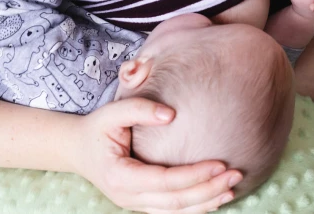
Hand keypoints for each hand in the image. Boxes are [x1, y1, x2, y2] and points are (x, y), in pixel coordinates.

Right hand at [74, 97, 240, 213]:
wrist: (76, 149)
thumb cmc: (97, 128)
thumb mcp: (111, 112)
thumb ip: (139, 109)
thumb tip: (172, 114)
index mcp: (120, 176)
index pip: (165, 180)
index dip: (194, 174)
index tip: (221, 163)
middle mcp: (127, 196)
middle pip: (175, 201)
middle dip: (208, 190)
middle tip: (237, 174)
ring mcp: (134, 203)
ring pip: (175, 212)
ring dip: (206, 203)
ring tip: (232, 188)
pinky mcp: (141, 203)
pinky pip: (171, 211)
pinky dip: (194, 208)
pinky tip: (215, 198)